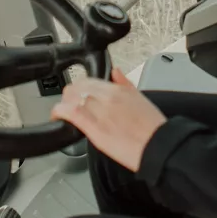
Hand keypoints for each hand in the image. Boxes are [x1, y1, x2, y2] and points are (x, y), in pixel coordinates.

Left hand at [51, 68, 165, 171]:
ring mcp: (101, 112)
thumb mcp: (141, 97)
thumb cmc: (152, 127)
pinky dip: (60, 111)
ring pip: (72, 98)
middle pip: (78, 88)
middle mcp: (108, 97)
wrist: (158, 146)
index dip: (79, 87)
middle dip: (70, 95)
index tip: (77, 94)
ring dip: (64, 104)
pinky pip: (71, 113)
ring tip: (64, 113)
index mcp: (118, 90)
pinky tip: (57, 116)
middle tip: (68, 105)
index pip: (89, 80)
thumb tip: (116, 72)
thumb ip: (125, 83)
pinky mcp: (95, 128)